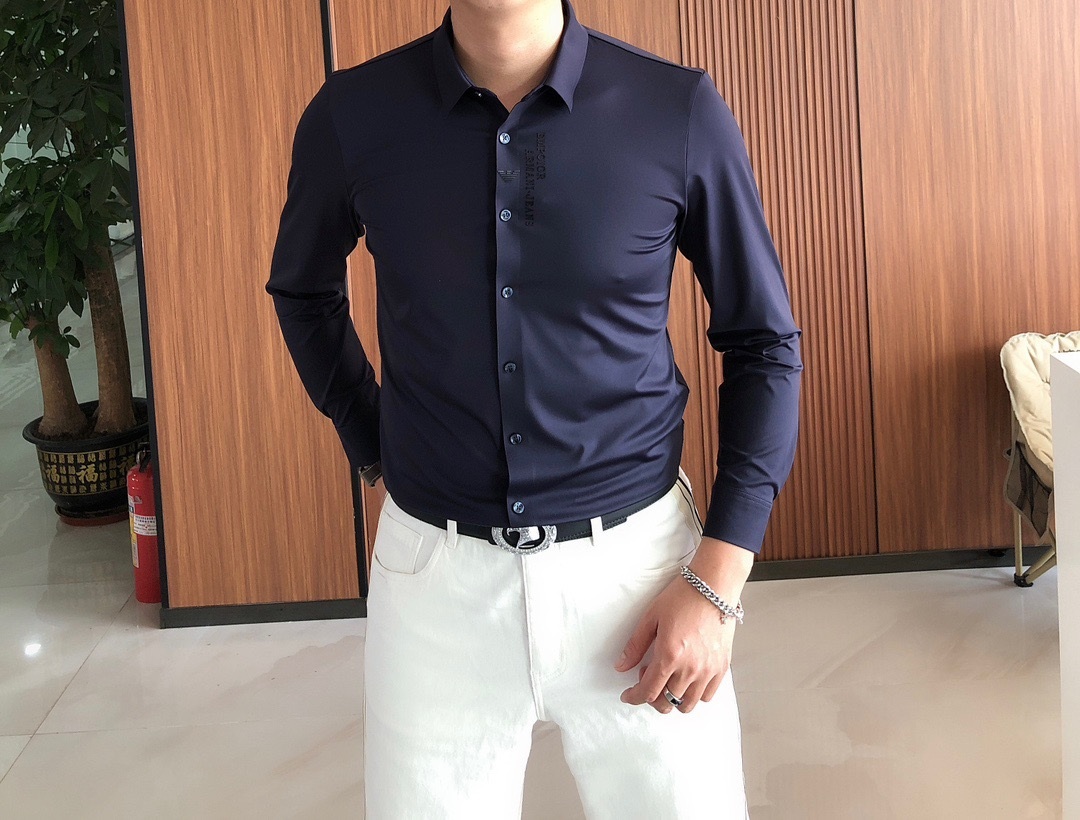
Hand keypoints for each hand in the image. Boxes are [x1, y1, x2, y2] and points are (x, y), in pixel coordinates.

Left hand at [613, 571, 736, 713]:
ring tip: (669, 677)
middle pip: (667, 703)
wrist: (714, 587)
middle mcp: (690, 668)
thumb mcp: (651, 618)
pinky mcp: (722, 667)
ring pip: (688, 704)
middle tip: (648, 679)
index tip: (628, 695)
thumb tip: (621, 666)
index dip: (634, 697)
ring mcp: (708, 670)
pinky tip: (687, 678)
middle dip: (652, 698)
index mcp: (669, 656)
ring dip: (673, 699)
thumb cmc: (682, 598)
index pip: (648, 692)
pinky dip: (695, 694)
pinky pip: (708, 695)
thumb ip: (635, 646)